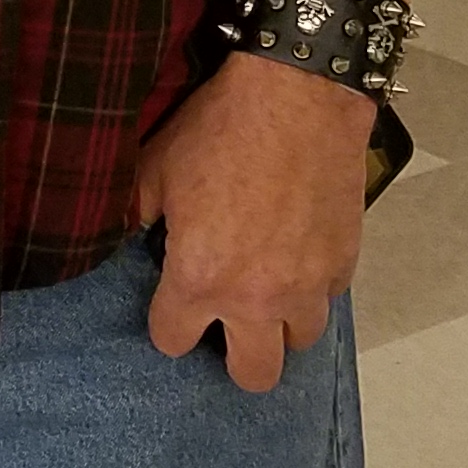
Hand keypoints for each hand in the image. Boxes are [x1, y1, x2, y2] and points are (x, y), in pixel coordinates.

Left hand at [135, 51, 369, 394]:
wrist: (298, 92)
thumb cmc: (220, 127)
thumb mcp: (155, 167)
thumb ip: (134, 216)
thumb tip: (124, 236)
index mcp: (199, 278)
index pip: (173, 342)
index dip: (168, 322)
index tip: (173, 300)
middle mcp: (256, 297)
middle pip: (252, 375)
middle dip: (235, 354)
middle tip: (227, 319)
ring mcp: (307, 283)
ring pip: (300, 340)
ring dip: (281, 322)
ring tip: (268, 287)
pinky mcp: (344, 260)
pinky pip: (329, 295)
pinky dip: (314, 283)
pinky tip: (298, 253)